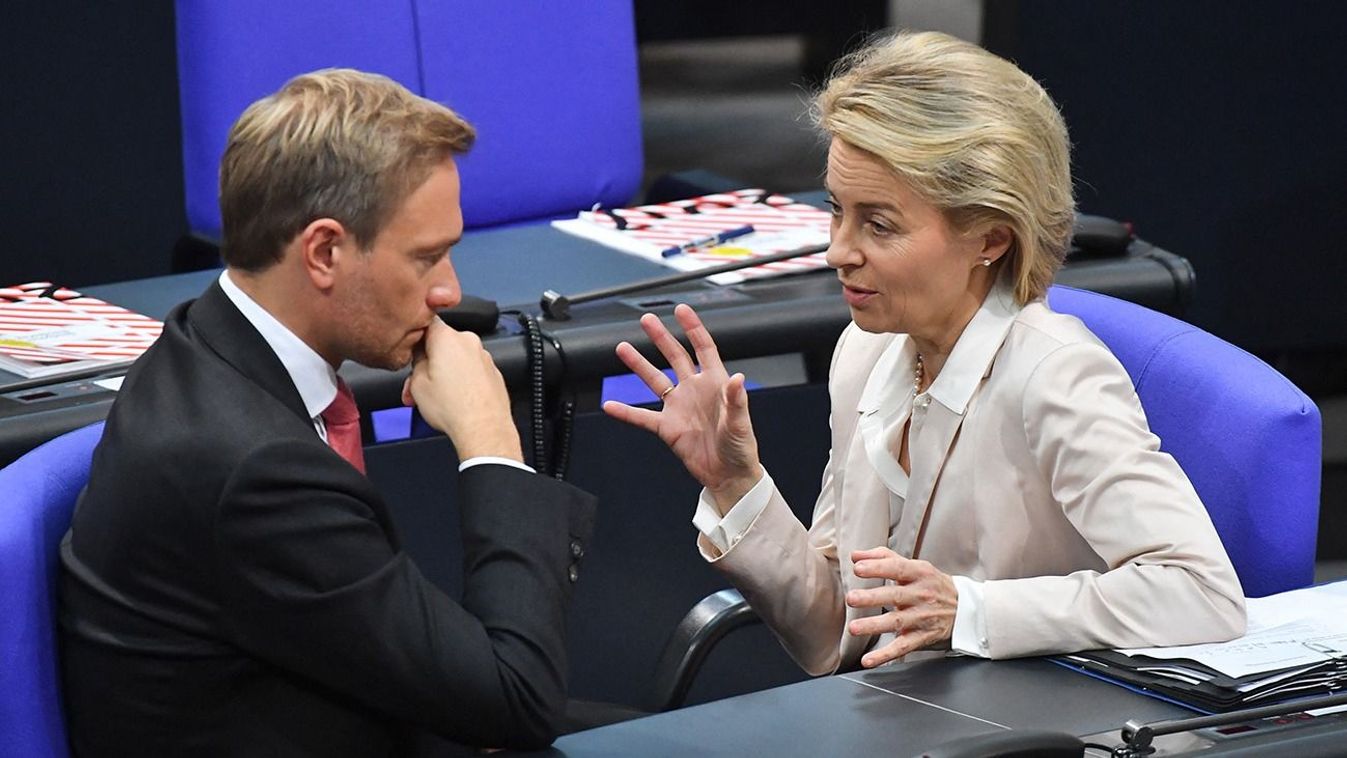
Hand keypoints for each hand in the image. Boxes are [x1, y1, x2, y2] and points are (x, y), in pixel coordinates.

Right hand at [402, 319, 521, 461]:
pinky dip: (462, 381)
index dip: (415, 338)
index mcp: (447, 337)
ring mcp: (484, 357)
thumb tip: (418, 357)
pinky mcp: (493, 373)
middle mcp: (469, 342)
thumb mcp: (416, 383)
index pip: (426, 322)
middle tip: (417, 385)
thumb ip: (415, 362)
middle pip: (442, 344)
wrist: (483, 428)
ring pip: (457, 359)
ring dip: (445, 375)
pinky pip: (472, 371)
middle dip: (429, 364)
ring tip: (436, 398)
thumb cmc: (453, 407)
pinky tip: (455, 399)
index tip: (410, 353)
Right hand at [601, 304, 760, 509]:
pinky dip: (626, 412)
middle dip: (661, 337)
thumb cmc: (741, 447)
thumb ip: (737, 399)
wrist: (728, 475)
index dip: (693, 328)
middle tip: (647, 320)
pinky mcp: (667, 427)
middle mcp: (694, 390)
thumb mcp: (741, 422)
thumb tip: (738, 378)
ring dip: (639, 365)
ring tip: (622, 347)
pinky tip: (610, 405)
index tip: (681, 310)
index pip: (703, 348)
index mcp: (715, 384)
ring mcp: (679, 407)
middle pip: (675, 356)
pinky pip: (642, 417)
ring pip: (655, 380)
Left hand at [845, 547, 957, 667]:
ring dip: (874, 625)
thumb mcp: (915, 567)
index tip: (858, 568)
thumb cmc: (933, 585)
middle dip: (872, 597)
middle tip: (851, 598)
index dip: (878, 568)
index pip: (897, 568)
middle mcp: (922, 595)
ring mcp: (923, 618)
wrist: (967, 610)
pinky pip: (903, 647)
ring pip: (897, 622)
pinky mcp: (922, 638)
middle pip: (895, 595)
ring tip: (854, 628)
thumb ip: (883, 558)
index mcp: (920, 574)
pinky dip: (885, 655)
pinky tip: (868, 660)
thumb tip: (855, 555)